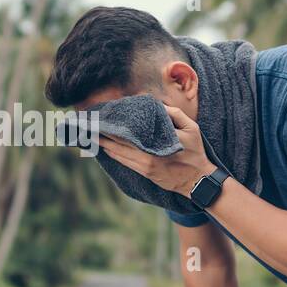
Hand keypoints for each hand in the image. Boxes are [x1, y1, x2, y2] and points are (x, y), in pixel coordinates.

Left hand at [99, 103, 214, 196]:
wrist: (197, 181)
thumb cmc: (195, 152)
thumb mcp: (191, 128)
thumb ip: (174, 114)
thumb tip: (156, 105)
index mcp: (157, 143)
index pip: (129, 132)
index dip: (113, 125)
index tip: (102, 117)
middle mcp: (147, 155)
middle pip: (119, 143)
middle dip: (103, 134)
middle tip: (89, 126)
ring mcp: (144, 166)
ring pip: (118, 154)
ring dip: (104, 144)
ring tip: (91, 136)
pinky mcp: (145, 173)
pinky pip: (124, 162)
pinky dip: (113, 154)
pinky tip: (105, 148)